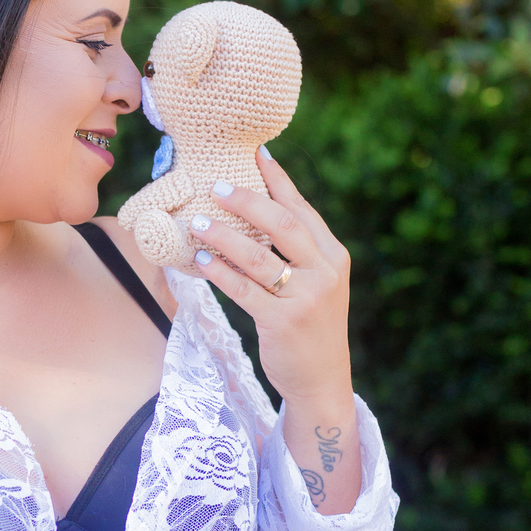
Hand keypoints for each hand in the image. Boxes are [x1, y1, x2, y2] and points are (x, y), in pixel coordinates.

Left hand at [189, 147, 361, 513]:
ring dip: (223, 237)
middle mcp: (324, 273)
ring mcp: (305, 299)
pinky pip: (243, 291)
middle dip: (248, 201)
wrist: (321, 379)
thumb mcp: (315, 284)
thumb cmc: (309, 326)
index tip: (256, 152)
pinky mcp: (282, 323)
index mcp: (333, 256)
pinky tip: (200, 262)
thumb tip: (253, 212)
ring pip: (258, 257)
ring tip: (197, 223)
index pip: (302, 209)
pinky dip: (220, 274)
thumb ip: (295, 252)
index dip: (278, 180)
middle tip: (216, 184)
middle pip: (283, 225)